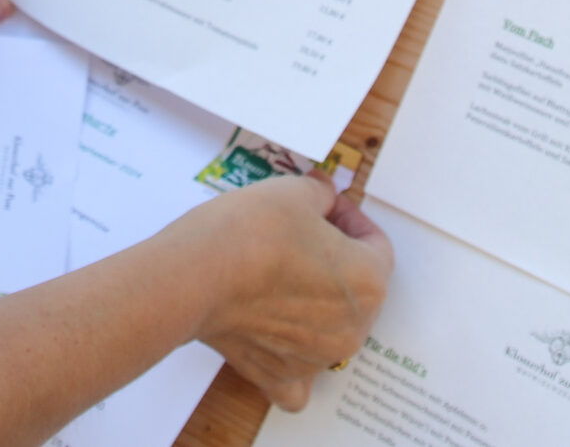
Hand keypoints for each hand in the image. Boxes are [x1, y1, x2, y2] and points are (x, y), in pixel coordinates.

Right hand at [166, 175, 392, 410]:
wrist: (194, 275)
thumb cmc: (249, 232)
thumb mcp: (294, 191)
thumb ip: (321, 194)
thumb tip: (322, 196)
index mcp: (368, 284)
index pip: (376, 246)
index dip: (350, 218)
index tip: (326, 207)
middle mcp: (350, 330)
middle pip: (356, 291)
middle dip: (335, 261)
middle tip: (302, 235)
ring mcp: (315, 360)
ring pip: (330, 331)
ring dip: (314, 303)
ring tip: (280, 272)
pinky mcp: (277, 376)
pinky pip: (298, 379)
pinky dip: (293, 360)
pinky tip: (279, 337)